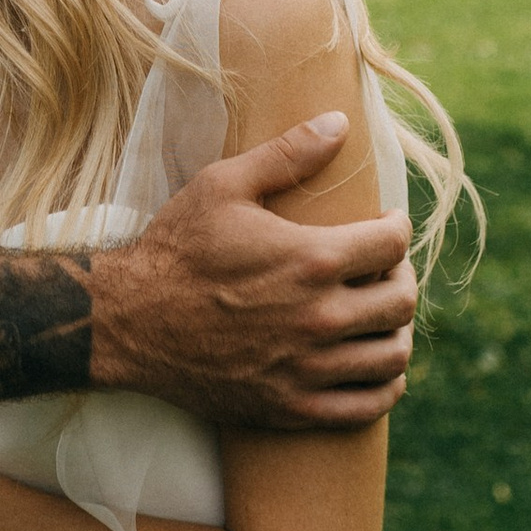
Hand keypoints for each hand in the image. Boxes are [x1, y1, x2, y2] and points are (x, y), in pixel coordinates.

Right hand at [88, 118, 416, 431]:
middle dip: (402, 276)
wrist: (129, 321)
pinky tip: (377, 370)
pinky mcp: (292, 407)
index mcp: (311, 259)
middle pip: (401, 302)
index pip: (392, 244)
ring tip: (384, 317)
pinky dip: (384, 388)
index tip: (389, 223)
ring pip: (392, 358)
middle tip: (386, 268)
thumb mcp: (223, 184)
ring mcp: (307, 369)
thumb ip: (288, 153)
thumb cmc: (176, 247)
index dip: (398, 227)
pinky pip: (365, 407)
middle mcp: (319, 318)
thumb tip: (340, 123)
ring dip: (398, 332)